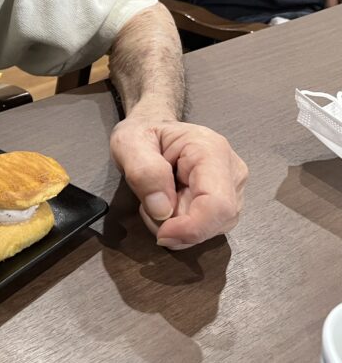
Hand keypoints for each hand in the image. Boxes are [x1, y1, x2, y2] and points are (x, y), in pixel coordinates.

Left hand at [110, 116, 246, 249]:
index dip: (192, 228)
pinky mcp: (227, 203)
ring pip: (211, 230)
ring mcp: (234, 189)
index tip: (162, 235)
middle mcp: (232, 171)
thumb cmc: (143, 132)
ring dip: (177, 226)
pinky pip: (207, 229)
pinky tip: (168, 205)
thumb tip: (163, 210)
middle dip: (177, 225)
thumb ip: (143, 172)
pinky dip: (182, 226)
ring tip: (157, 198)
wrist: (153, 127)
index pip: (217, 204)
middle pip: (215, 221)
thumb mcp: (128, 143)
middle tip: (147, 203)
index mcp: (211, 150)